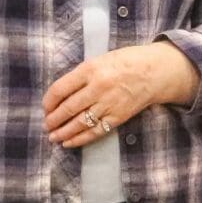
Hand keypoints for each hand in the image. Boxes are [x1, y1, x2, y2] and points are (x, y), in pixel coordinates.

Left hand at [43, 42, 200, 148]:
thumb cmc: (127, 62)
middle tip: (46, 126)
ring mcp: (108, 104)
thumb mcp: (101, 60)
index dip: (48, 101)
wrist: (156, 71)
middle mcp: (98, 87)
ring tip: (53, 137)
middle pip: (67, 108)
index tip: (45, 108)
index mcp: (90, 69)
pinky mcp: (118, 117)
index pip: (60, 89)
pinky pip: (95, 131)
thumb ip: (82, 75)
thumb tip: (61, 94)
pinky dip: (80, 139)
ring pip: (79, 123)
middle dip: (53, 120)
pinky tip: (69, 142)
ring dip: (63, 132)